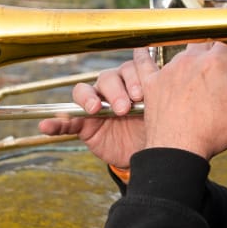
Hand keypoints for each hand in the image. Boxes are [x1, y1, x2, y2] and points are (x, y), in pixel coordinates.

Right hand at [37, 47, 160, 169]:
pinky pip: (66, 120)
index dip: (132, 77)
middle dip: (116, 91)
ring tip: (95, 110)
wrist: (148, 158)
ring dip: (89, 99)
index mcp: (134, 83)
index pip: (128, 69)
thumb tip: (180, 83)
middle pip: (108, 77)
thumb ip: (164, 99)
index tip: (140, 94)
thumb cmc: (156, 130)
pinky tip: (46, 126)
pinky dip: (55, 122)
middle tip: (125, 108)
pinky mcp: (83, 124)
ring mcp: (96, 106)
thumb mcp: (162, 115)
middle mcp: (113, 90)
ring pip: (86, 91)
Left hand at [142, 41, 226, 160]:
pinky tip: (142, 48)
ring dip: (193, 52)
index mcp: (215, 62)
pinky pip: (144, 63)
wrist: (177, 150)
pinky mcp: (152, 84)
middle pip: (208, 39)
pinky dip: (145, 56)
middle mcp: (190, 59)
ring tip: (200, 55)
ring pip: (182, 51)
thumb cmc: (212, 131)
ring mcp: (169, 70)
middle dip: (219, 38)